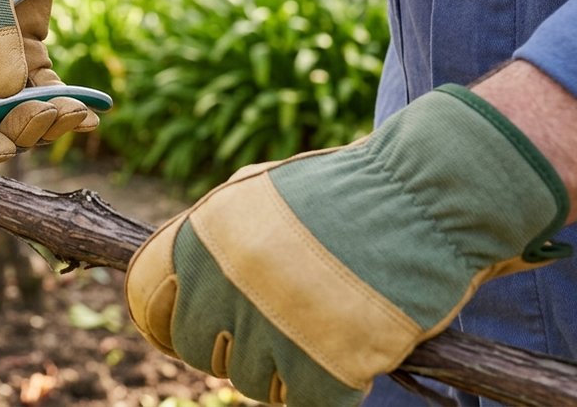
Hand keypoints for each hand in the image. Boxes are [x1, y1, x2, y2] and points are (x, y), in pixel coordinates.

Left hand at [124, 85, 571, 405]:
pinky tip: (351, 347)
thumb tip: (171, 283)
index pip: (147, 302)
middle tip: (278, 320)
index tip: (192, 324)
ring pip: (252, 380)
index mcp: (201, 237)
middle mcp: (224, 285)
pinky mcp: (326, 371)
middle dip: (230, 340)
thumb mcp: (258, 192)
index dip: (168, 316)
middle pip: (199, 347)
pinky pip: (305, 401)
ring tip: (324, 319)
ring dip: (283, 362)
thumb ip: (210, 237)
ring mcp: (272, 331)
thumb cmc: (346, 191)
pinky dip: (328, 385)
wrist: (429, 197)